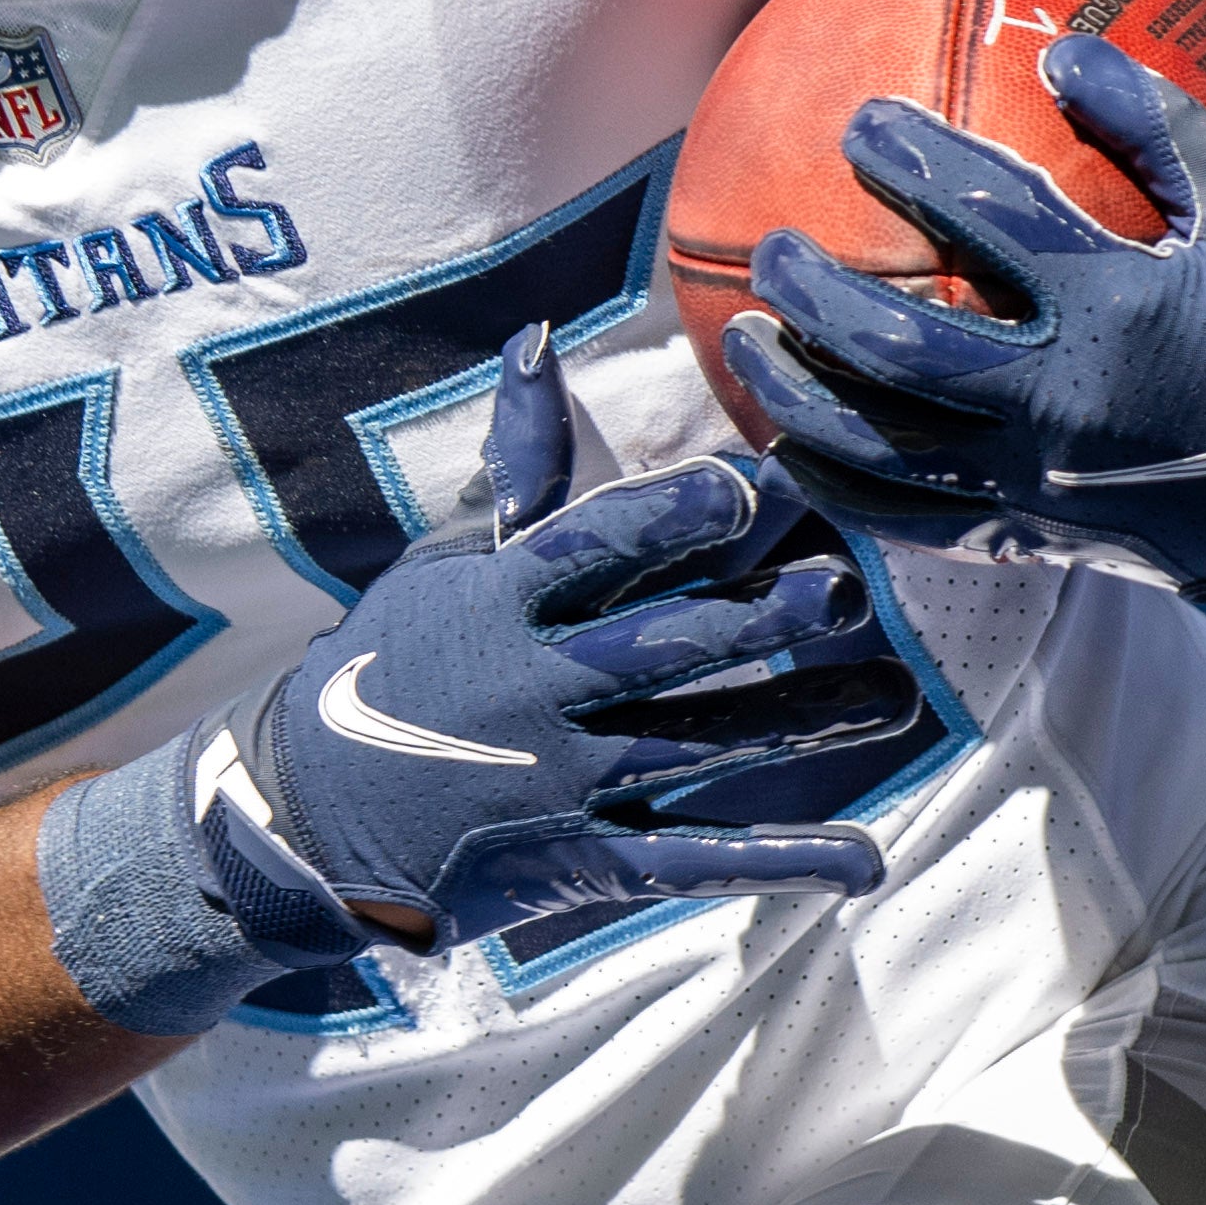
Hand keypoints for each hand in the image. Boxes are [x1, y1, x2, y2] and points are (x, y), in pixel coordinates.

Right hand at [182, 329, 913, 957]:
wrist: (309, 818)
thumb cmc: (388, 668)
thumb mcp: (441, 563)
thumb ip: (515, 466)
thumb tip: (541, 342)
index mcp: (501, 603)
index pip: (593, 551)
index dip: (667, 521)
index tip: (744, 489)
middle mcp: (535, 688)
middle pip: (664, 648)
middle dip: (758, 619)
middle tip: (844, 591)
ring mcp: (561, 782)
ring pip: (699, 746)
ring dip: (802, 724)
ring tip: (896, 701)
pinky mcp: (579, 862)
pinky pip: (688, 859)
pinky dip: (777, 862)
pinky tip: (859, 861)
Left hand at [719, 33, 1205, 601]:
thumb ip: (1161, 125)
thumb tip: (1069, 51)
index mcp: (1122, 309)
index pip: (987, 221)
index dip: (914, 162)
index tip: (862, 123)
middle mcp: (1066, 403)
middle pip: (895, 348)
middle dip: (817, 294)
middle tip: (773, 246)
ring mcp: (1041, 483)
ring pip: (880, 449)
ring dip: (799, 396)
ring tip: (748, 346)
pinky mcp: (1034, 539)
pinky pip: (906, 520)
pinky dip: (837, 483)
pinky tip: (798, 443)